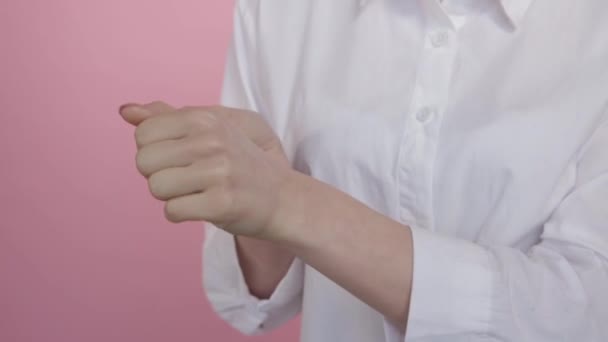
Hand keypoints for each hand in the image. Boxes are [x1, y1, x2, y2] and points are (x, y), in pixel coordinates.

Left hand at [118, 100, 293, 237]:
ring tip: (198, 192)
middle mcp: (212, 141)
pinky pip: (172, 212)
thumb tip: (125, 110)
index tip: (180, 158)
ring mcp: (219, 172)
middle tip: (190, 178)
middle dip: (159, 175)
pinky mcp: (222, 203)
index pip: (143, 134)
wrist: (281, 197)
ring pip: (155, 188)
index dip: (155, 151)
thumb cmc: (239, 163)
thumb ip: (166, 118)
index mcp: (204, 118)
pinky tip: (203, 207)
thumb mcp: (209, 129)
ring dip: (171, 196)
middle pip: (144, 162)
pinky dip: (182, 214)